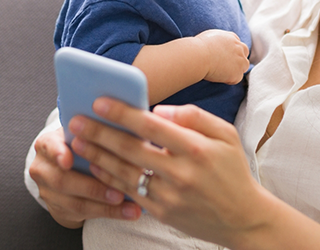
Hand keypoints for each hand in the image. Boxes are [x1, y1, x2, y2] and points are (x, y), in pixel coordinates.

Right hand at [27, 127, 141, 227]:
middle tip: (117, 190)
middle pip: (62, 181)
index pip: (49, 146)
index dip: (58, 153)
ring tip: (129, 204)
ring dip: (105, 205)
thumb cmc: (87, 142)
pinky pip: (85, 215)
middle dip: (93, 187)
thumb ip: (102, 124)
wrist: (68, 167)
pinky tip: (129, 212)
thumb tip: (138, 112)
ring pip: (76, 203)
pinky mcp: (61, 210)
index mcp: (48, 143)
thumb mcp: (88, 132)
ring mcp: (49, 192)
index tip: (68, 160)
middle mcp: (43, 168)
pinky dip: (110, 214)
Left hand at [69, 99, 280, 246]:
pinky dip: (110, 178)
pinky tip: (96, 166)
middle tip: (76, 121)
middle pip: (131, 149)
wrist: (243, 218)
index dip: (123, 114)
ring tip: (78, 142)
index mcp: (197, 149)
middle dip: (100, 133)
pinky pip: (129, 192)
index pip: (152, 126)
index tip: (99, 102)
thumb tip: (159, 110)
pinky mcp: (163, 212)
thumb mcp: (226, 134)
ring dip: (98, 156)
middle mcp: (182, 173)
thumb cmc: (232, 170)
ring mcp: (170, 196)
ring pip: (125, 173)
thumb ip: (194, 117)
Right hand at [193, 29, 250, 84]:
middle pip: (244, 53)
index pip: (237, 44)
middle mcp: (239, 47)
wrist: (200, 56)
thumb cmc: (199, 46)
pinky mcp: (237, 73)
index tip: (224, 56)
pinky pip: (237, 78)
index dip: (231, 51)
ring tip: (221, 72)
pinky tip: (218, 77)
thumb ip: (218, 40)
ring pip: (244, 66)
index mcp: (232, 37)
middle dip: (237, 59)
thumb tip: (215, 45)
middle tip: (225, 65)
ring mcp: (240, 61)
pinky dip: (229, 79)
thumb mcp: (210, 36)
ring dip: (236, 69)